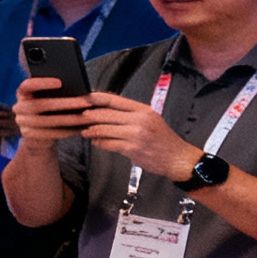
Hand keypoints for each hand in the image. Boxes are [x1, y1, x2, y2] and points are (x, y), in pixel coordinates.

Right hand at [12, 75, 93, 146]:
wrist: (38, 133)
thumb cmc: (49, 109)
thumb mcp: (49, 98)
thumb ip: (57, 92)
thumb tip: (79, 87)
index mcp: (23, 93)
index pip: (27, 85)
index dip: (42, 83)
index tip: (60, 82)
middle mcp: (18, 107)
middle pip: (41, 105)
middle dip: (66, 103)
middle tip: (86, 102)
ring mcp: (22, 122)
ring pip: (47, 121)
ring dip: (70, 119)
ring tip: (88, 117)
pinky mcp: (28, 135)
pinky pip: (49, 133)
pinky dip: (67, 131)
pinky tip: (81, 128)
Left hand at [78, 92, 202, 183]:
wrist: (178, 159)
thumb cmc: (162, 139)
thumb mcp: (150, 119)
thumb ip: (130, 114)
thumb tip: (104, 109)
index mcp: (143, 110)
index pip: (114, 100)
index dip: (96, 98)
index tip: (83, 98)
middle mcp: (140, 120)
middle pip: (105, 114)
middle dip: (89, 116)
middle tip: (79, 117)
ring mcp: (136, 135)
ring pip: (103, 129)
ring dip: (91, 131)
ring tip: (85, 131)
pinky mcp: (132, 149)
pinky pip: (107, 144)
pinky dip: (99, 143)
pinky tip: (96, 142)